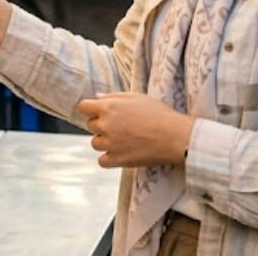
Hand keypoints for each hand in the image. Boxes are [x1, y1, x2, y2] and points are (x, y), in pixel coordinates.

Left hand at [78, 92, 196, 167]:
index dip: (91, 109)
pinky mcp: (117, 160)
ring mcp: (110, 144)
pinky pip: (102, 160)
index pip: (83, 107)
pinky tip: (121, 153)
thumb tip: (97, 97)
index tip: (99, 112)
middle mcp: (105, 125)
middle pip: (91, 125)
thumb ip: (113, 96)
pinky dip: (109, 158)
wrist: (174, 137)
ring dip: (105, 142)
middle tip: (120, 126)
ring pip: (95, 143)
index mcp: (108, 107)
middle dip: (101, 124)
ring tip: (123, 140)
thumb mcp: (136, 97)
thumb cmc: (158, 114)